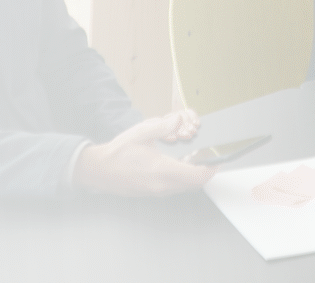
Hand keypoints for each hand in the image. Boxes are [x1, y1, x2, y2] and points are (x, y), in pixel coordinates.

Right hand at [74, 114, 214, 195]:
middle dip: (203, 170)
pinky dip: (180, 177)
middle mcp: (161, 185)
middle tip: (206, 156)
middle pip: (193, 183)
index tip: (217, 160)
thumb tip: (179, 121)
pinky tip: (176, 164)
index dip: (210, 169)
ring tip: (192, 158)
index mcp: (161, 170)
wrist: (97, 170)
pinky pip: (173, 188)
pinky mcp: (151, 193)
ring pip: (184, 187)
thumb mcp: (142, 132)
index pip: (196, 176)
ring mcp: (156, 192)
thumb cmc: (117, 153)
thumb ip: (164, 126)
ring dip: (192, 174)